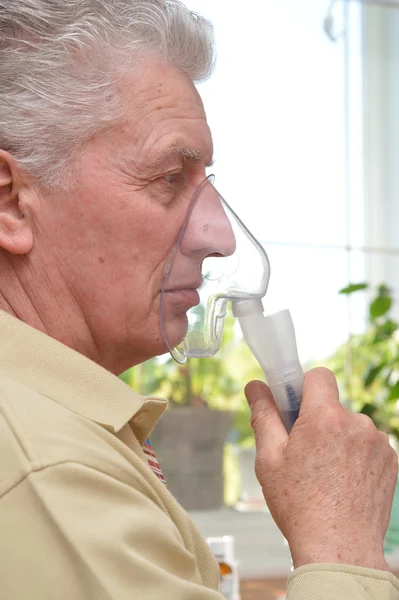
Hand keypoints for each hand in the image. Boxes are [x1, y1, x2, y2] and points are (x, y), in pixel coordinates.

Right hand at [245, 367, 397, 570]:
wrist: (339, 549)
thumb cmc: (300, 507)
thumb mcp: (270, 459)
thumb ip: (264, 415)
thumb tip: (256, 386)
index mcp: (325, 418)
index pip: (319, 375)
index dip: (303, 386)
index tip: (294, 405)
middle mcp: (357, 424)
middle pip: (333, 405)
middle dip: (318, 420)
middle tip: (303, 452)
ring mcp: (378, 443)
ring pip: (350, 426)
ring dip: (338, 439)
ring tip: (325, 474)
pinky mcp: (391, 461)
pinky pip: (368, 445)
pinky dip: (356, 455)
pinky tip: (343, 482)